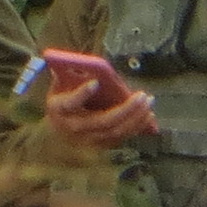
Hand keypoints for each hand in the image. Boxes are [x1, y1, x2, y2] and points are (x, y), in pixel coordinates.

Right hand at [42, 71, 160, 151]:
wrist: (58, 135)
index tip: (96, 82)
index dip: (82, 93)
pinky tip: (147, 114)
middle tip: (141, 95)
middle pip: (103, 121)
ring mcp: (89, 139)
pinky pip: (123, 136)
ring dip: (136, 117)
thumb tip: (85, 62)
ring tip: (148, 101)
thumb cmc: (61, 105)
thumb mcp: (58, 88)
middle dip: (125, 109)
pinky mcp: (102, 144)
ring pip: (116, 131)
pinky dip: (137, 126)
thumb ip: (69, 75)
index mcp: (58, 109)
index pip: (69, 103)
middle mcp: (74, 127)